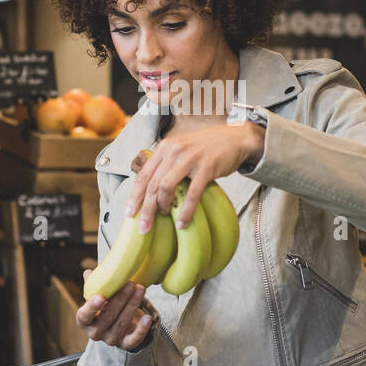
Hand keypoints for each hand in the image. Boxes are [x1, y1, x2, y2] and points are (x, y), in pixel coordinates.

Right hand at [77, 270, 151, 349]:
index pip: (84, 316)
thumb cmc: (104, 306)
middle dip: (120, 299)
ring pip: (121, 324)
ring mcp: (110, 339)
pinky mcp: (125, 344)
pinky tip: (147, 318)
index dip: (92, 307)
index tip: (101, 296)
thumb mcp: (97, 296)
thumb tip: (89, 273)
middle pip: (107, 317)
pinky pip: (134, 339)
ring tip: (140, 289)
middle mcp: (95, 332)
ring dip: (132, 306)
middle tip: (130, 284)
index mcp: (85, 320)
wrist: (117, 323)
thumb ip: (93, 285)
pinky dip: (141, 329)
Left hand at [125, 122, 263, 230]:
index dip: (134, 196)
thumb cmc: (208, 148)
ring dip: (163, 208)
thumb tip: (152, 190)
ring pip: (166, 187)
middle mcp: (174, 151)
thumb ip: (168, 164)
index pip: (144, 174)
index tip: (129, 213)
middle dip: (145, 208)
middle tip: (143, 227)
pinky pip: (192, 193)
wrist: (235, 138)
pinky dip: (186, 211)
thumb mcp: (182, 149)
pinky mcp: (207, 167)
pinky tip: (183, 223)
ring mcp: (190, 158)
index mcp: (165, 147)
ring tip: (164, 219)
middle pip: (152, 184)